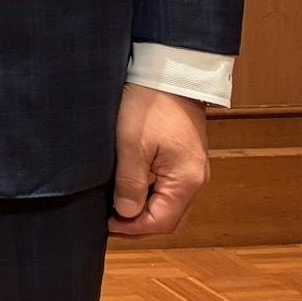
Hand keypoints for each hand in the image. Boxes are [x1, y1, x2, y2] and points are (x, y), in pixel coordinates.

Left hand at [109, 85, 209, 237]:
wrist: (167, 72)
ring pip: (167, 203)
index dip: (132, 228)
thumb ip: (130, 183)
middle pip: (167, 217)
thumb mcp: (131, 145)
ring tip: (113, 208)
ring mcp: (191, 168)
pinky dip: (148, 194)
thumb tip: (125, 214)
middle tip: (107, 221)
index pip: (162, 222)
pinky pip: (168, 187)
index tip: (105, 225)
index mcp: (186, 180)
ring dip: (142, 210)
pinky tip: (127, 189)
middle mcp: (196, 179)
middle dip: (137, 223)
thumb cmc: (148, 104)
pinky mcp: (184, 158)